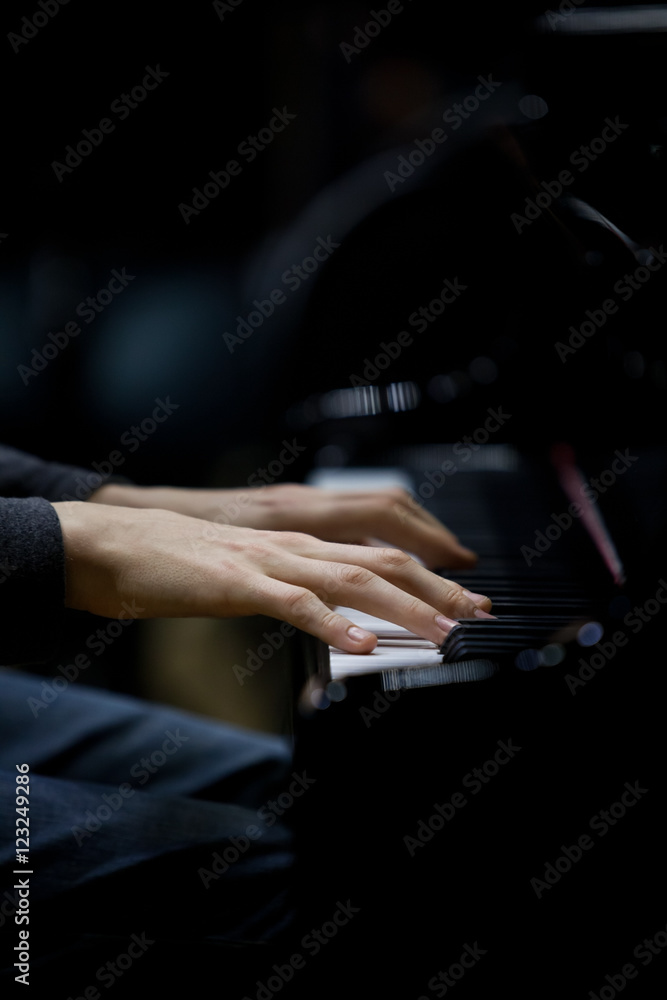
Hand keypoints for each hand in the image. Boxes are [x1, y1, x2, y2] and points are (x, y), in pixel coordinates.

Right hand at [53, 501, 491, 653]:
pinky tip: (365, 646)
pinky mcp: (234, 583)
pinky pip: (295, 603)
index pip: (375, 548)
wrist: (105, 541)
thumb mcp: (237, 571)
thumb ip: (279, 584)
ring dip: (405, 606)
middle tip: (480, 611)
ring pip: (351, 577)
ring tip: (445, 631)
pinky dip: (335, 624)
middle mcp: (290, 543)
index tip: (460, 591)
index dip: (424, 567)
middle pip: (381, 559)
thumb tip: (318, 609)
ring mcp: (264, 560)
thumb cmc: (166, 559)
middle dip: (437, 586)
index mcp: (292, 541)